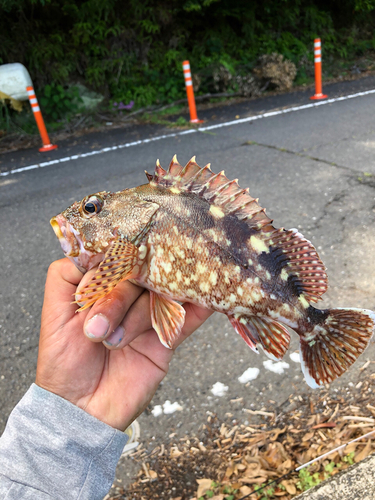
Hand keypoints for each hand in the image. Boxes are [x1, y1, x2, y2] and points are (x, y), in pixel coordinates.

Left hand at [36, 258, 211, 430]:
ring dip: (138, 318)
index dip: (115, 260)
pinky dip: (199, 307)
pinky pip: (186, 318)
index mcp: (103, 287)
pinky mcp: (166, 339)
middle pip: (139, 275)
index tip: (113, 266)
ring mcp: (148, 316)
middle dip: (118, 300)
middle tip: (97, 329)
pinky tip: (208, 296)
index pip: (117, 257)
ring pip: (160, 295)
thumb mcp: (54, 315)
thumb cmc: (62, 364)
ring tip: (116, 344)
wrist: (81, 412)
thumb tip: (93, 246)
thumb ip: (66, 277)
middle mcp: (127, 297)